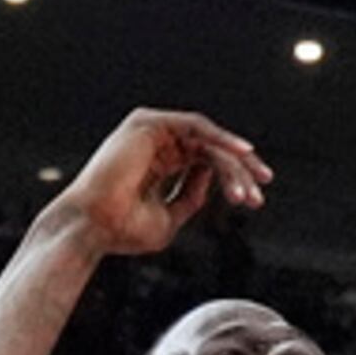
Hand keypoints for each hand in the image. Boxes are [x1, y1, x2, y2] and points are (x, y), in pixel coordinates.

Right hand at [40, 109, 267, 257]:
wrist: (94, 228)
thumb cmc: (124, 230)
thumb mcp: (171, 217)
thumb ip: (192, 197)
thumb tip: (214, 181)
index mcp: (159, 163)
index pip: (205, 162)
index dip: (233, 179)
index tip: (255, 200)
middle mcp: (155, 144)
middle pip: (210, 149)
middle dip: (240, 171)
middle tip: (261, 192)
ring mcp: (151, 132)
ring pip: (206, 140)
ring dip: (233, 162)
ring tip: (252, 186)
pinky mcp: (149, 124)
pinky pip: (196, 127)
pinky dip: (220, 138)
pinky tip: (241, 153)